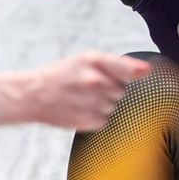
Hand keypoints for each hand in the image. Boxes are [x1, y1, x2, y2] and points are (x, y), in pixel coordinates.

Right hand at [0, 52, 150, 131]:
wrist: (33, 95)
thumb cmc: (60, 76)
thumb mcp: (83, 60)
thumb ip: (113, 64)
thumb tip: (143, 71)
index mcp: (92, 61)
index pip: (124, 66)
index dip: (136, 70)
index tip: (145, 71)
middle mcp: (95, 80)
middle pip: (121, 89)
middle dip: (111, 89)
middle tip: (90, 88)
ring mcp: (93, 101)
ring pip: (114, 105)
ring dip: (103, 104)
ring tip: (83, 98)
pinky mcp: (90, 119)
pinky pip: (105, 119)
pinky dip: (96, 117)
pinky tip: (81, 109)